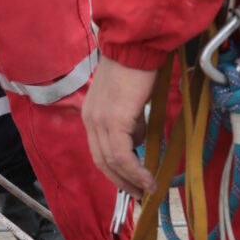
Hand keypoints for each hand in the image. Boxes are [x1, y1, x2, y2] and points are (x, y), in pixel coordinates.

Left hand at [82, 56, 159, 197]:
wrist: (136, 46)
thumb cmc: (137, 67)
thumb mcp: (129, 100)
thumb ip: (129, 121)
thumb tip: (137, 139)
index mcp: (91, 114)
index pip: (99, 151)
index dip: (115, 170)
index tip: (132, 182)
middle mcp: (90, 119)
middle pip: (101, 161)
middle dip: (122, 182)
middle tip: (140, 194)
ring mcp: (99, 120)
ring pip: (111, 162)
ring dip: (131, 180)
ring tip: (148, 189)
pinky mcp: (113, 121)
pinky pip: (122, 155)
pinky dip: (135, 171)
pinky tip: (149, 179)